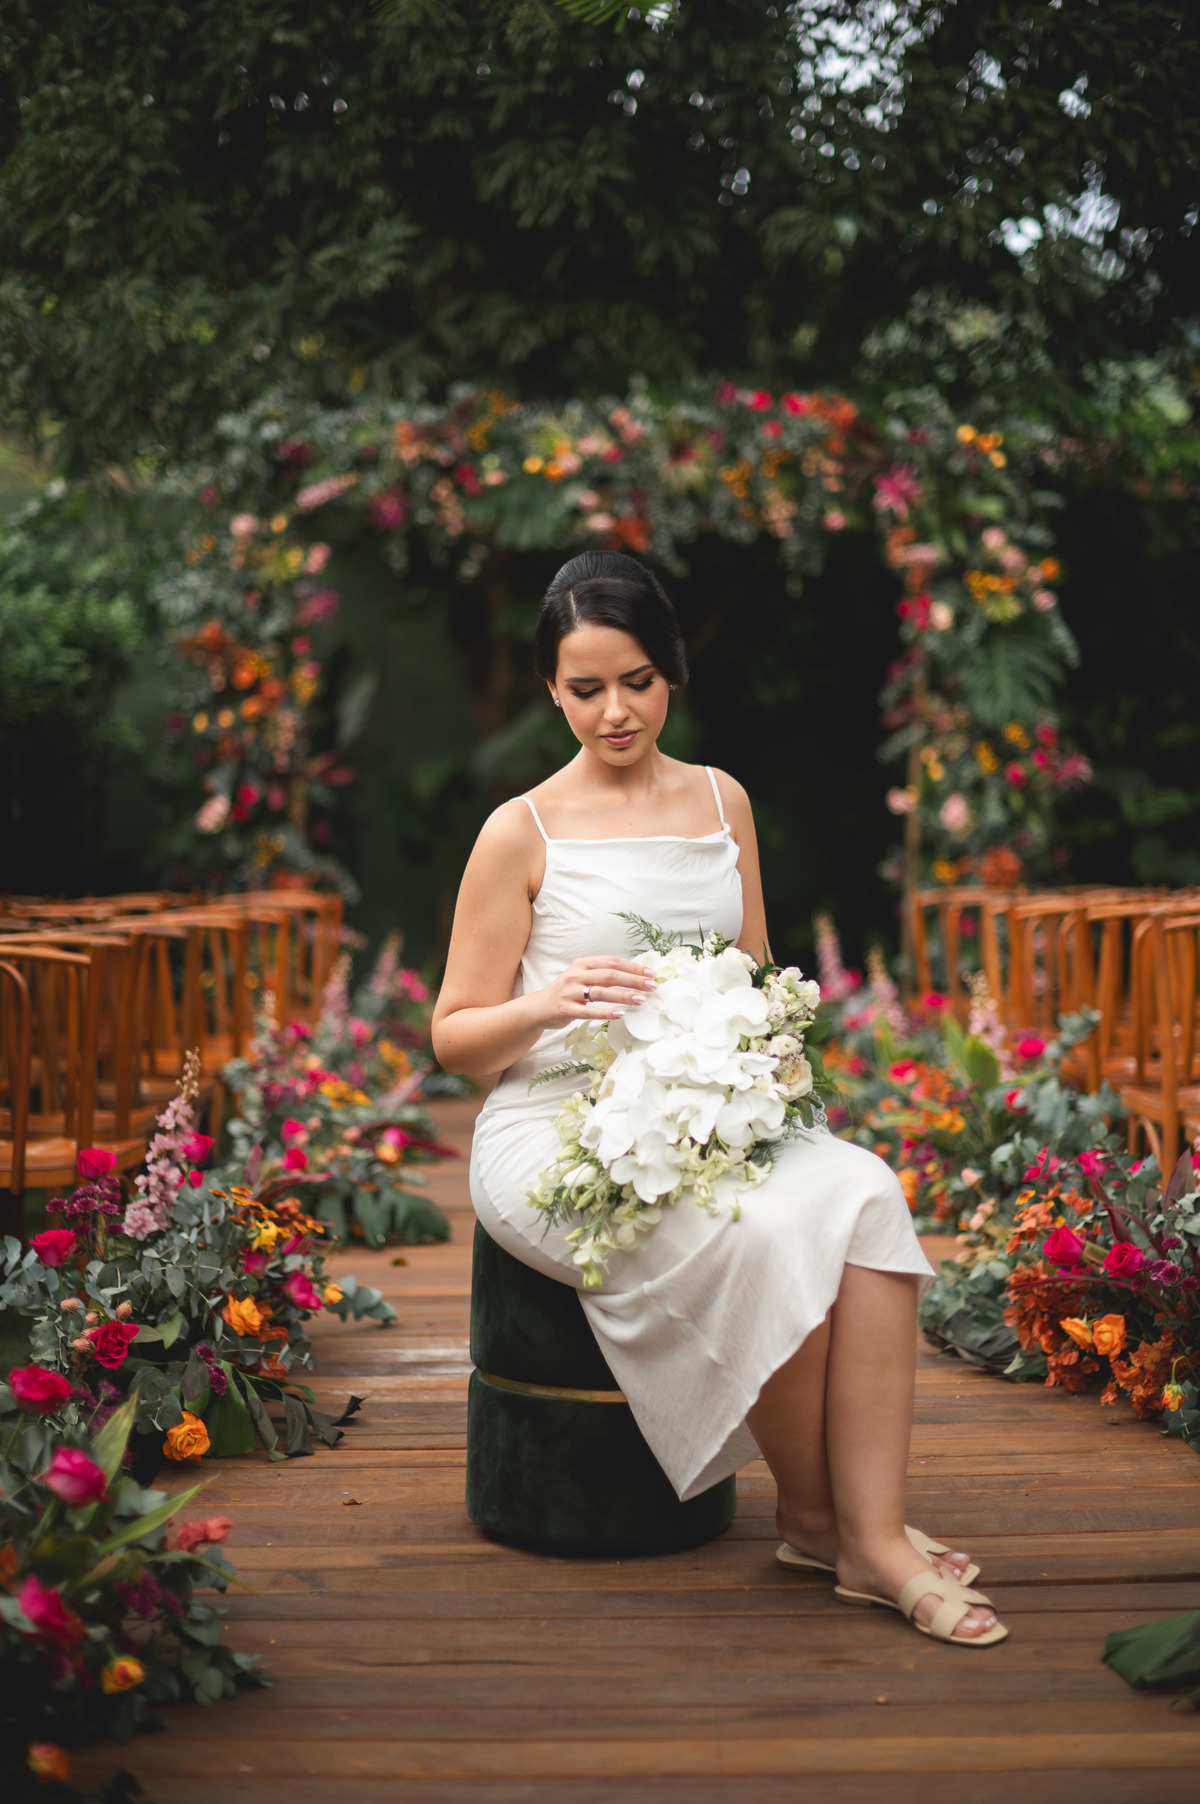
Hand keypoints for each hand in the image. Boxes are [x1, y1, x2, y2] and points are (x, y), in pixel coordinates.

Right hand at [539, 955, 656, 1027]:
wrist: (539, 1007)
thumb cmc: (567, 992)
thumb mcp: (581, 976)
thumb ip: (601, 974)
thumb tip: (633, 975)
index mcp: (582, 964)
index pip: (612, 961)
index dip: (633, 967)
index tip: (650, 974)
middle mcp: (576, 975)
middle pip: (610, 974)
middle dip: (633, 980)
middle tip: (652, 986)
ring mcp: (570, 992)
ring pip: (601, 992)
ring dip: (623, 996)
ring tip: (641, 1000)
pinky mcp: (567, 1009)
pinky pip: (589, 1011)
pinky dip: (606, 1012)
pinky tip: (620, 1014)